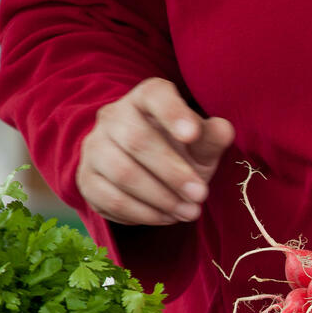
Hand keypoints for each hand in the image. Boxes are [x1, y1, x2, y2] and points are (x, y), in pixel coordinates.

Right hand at [77, 77, 234, 225]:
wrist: (148, 172)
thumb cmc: (181, 151)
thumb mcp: (202, 144)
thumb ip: (212, 137)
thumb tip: (224, 130)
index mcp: (146, 98)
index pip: (154, 94)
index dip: (172, 113)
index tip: (192, 134)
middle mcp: (113, 116)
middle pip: (137, 141)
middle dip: (173, 173)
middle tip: (201, 195)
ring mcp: (94, 147)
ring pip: (122, 173)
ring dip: (160, 198)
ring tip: (190, 212)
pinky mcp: (86, 179)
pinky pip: (111, 199)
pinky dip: (143, 213)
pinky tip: (167, 217)